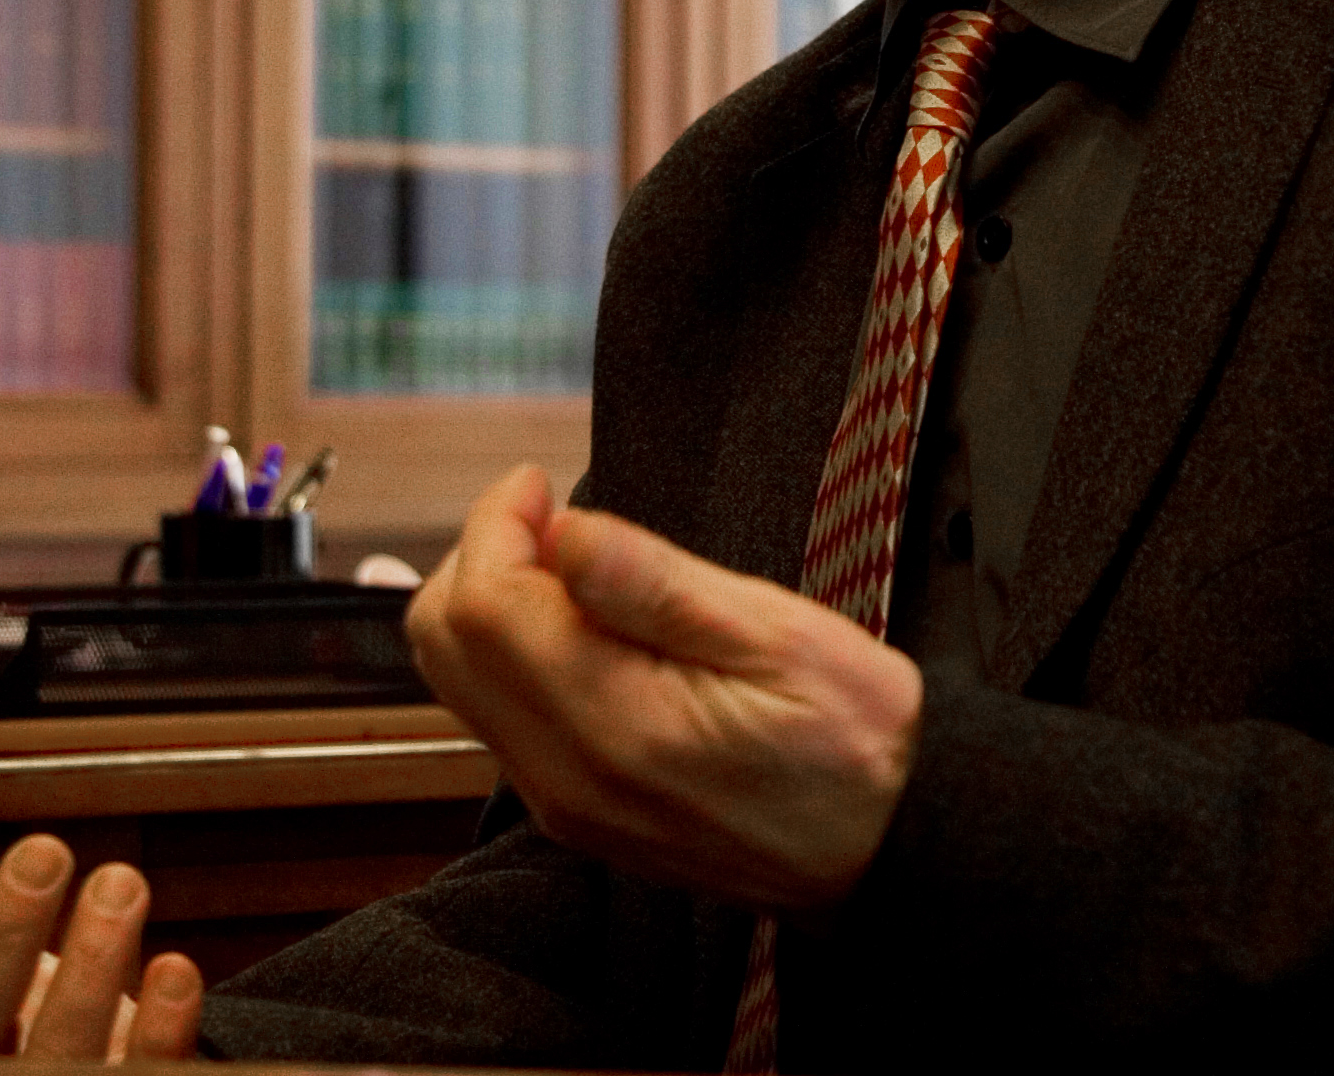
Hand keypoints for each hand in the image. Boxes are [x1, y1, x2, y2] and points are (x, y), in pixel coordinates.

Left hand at [405, 463, 922, 908]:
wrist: (888, 850)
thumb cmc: (854, 739)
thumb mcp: (781, 637)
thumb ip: (657, 586)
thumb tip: (561, 531)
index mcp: (616, 724)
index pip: (485, 606)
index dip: (496, 523)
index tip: (540, 483)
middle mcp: (568, 777)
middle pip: (445, 643)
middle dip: (481, 557)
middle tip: (552, 518)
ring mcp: (564, 803)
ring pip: (460, 681)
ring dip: (493, 603)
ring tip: (573, 566)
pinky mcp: (573, 812)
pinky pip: (497, 716)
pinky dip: (513, 653)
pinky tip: (583, 624)